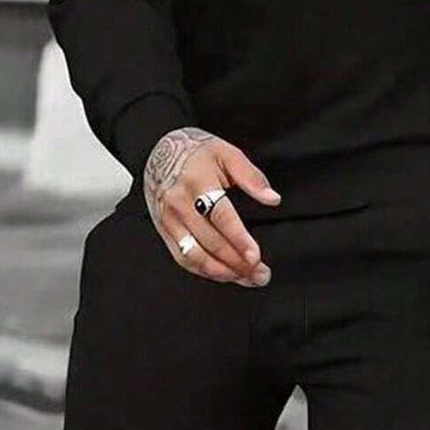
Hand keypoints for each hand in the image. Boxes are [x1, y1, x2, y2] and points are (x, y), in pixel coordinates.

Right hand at [143, 127, 280, 285]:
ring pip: (195, 256)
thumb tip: (272, 199)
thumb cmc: (195, 152)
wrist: (158, 151)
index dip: (238, 239)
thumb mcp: (227, 153)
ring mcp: (169, 220)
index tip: (255, 256)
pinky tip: (224, 274)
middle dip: (237, 263)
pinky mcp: (164, 231)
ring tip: (246, 278)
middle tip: (260, 274)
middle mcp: (180, 203)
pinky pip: (183, 258)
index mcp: (197, 182)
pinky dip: (205, 271)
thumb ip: (251, 177)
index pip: (220, 216)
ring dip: (222, 272)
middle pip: (210, 241)